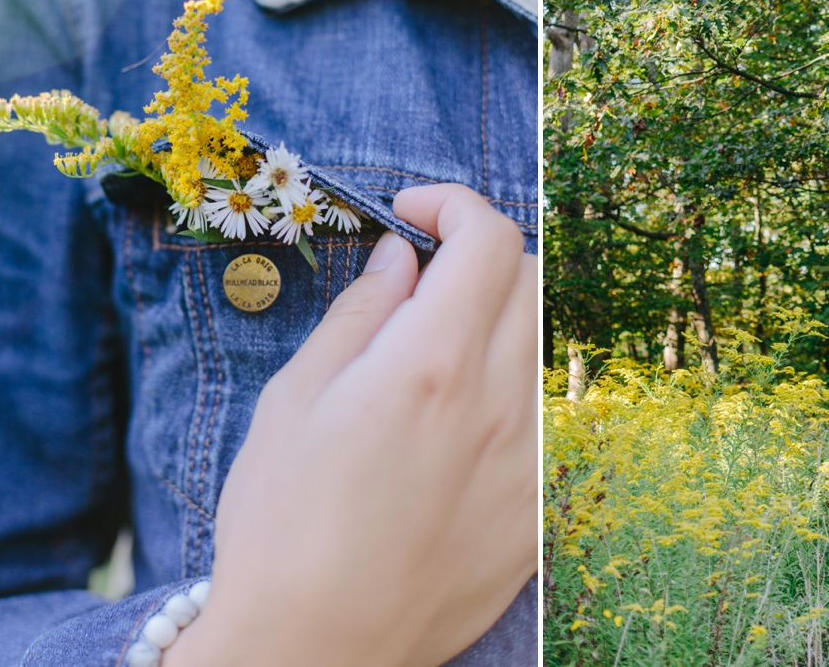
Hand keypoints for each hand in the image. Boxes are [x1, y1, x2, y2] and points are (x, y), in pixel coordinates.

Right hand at [166, 184, 536, 666]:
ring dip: (498, 320)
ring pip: (543, 345)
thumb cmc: (283, 524)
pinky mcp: (536, 510)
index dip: (454, 206)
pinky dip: (510, 388)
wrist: (313, 649)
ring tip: (433, 352)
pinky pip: (545, 416)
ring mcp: (529, 461)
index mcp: (432, 365)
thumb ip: (361, 314)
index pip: (490, 240)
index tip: (412, 215)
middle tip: (423, 277)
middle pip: (532, 279)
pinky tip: (456, 420)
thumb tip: (401, 259)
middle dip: (481, 254)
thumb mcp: (297, 399)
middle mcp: (498, 404)